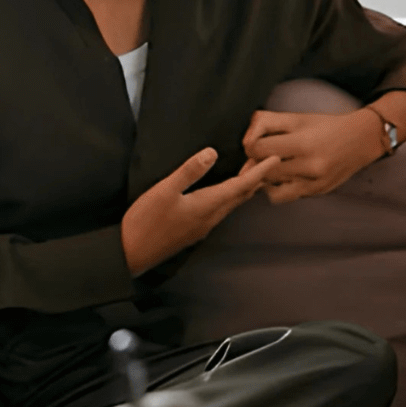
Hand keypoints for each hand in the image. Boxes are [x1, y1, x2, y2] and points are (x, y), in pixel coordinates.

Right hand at [122, 148, 276, 273]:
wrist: (131, 254)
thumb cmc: (146, 221)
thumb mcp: (164, 191)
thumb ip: (189, 171)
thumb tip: (213, 152)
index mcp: (207, 205)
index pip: (240, 186)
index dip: (258, 172)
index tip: (274, 160)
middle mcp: (210, 217)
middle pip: (240, 196)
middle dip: (256, 179)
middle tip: (267, 162)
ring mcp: (203, 226)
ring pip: (232, 205)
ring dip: (244, 189)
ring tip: (252, 174)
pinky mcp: (194, 230)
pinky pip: (221, 211)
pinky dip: (231, 197)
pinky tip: (225, 193)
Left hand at [242, 109, 386, 203]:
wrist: (361, 140)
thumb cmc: (326, 126)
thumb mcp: (297, 117)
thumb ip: (266, 122)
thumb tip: (246, 143)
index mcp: (303, 142)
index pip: (257, 149)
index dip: (251, 144)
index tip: (257, 141)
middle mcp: (309, 166)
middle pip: (262, 169)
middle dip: (256, 161)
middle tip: (262, 154)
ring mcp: (313, 183)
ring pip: (269, 187)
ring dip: (264, 177)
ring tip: (272, 165)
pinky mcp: (316, 192)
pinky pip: (282, 197)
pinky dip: (276, 188)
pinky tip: (281, 178)